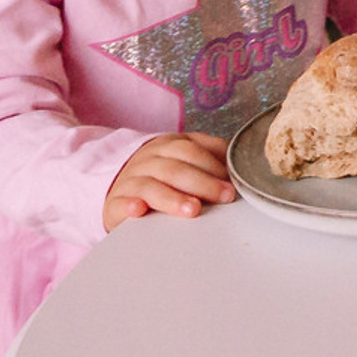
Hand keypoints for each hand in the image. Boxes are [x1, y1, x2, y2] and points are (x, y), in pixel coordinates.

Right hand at [104, 132, 232, 230]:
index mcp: (169, 145)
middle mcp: (148, 159)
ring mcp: (130, 180)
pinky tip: (139, 210)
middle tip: (224, 197)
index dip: (213, 165)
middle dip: (203, 182)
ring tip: (193, 209)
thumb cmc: (163, 176)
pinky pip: (121, 203)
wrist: (120, 188)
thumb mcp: (185, 160)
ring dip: (173, 198)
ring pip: (151, 186)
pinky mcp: (114, 203)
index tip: (233, 183)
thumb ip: (210, 158)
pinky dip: (130, 206)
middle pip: (176, 168)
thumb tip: (241, 167)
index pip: (192, 150)